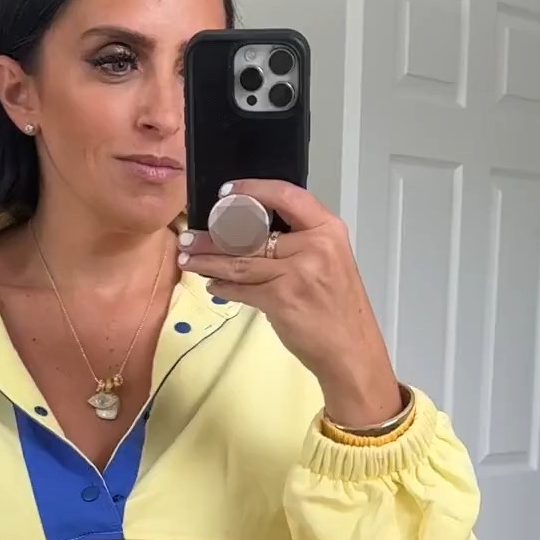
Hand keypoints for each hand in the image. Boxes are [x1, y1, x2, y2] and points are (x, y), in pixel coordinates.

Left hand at [181, 180, 401, 428]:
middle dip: (213, 235)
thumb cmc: (339, 308)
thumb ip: (300, 242)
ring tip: (188, 258)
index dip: (251, 189)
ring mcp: (297, 272)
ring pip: (240, 261)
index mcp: (327, 229)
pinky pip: (241, 288)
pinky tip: (212, 284)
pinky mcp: (280, 298)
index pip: (285, 195)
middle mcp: (314, 245)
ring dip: (208, 260)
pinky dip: (222, 287)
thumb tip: (251, 231)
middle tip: (189, 236)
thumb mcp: (330, 261)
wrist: (351, 350)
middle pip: (252, 232)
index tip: (226, 192)